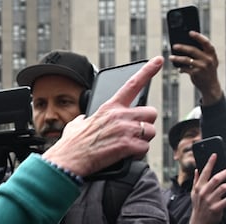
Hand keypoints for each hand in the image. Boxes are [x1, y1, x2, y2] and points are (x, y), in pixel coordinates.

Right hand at [42, 57, 163, 176]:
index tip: (158, 60)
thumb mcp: (75, 124)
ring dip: (142, 140)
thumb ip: (84, 119)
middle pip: (151, 113)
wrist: (68, 160)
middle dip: (145, 123)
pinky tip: (126, 155)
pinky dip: (137, 154)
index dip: (147, 71)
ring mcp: (125, 130)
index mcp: (109, 107)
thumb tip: (83, 119)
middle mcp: (120, 115)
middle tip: (135, 132)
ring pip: (150, 131)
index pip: (132, 84)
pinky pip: (144, 148)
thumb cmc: (71, 145)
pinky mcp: (126, 146)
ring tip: (128, 145)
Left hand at [171, 31, 222, 104]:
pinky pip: (185, 69)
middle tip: (174, 46)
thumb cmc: (208, 71)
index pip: (206, 42)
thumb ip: (202, 53)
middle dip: (182, 47)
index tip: (190, 32)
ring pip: (186, 60)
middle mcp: (208, 59)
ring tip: (170, 57)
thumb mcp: (209, 61)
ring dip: (177, 58)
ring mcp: (202, 67)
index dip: (198, 36)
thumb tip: (186, 46)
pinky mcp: (196, 74)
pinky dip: (181, 68)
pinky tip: (179, 68)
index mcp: (212, 54)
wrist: (210, 86)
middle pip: (193, 50)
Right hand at [188, 153, 225, 223]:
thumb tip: (197, 170)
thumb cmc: (199, 206)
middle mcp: (204, 193)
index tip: (215, 155)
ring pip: (223, 188)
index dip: (210, 163)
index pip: (205, 172)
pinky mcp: (215, 209)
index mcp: (199, 187)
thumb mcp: (194, 193)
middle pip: (217, 178)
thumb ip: (196, 181)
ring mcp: (209, 201)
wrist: (199, 223)